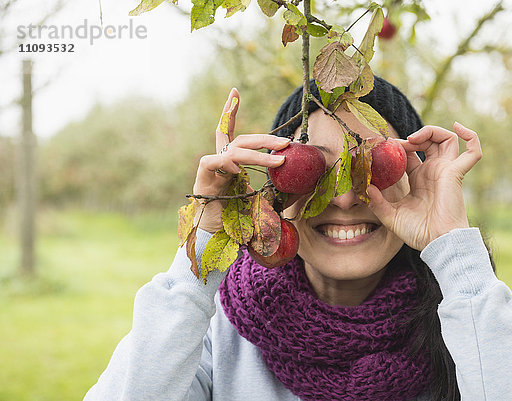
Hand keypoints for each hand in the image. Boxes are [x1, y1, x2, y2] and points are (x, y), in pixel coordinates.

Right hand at [192, 88, 290, 232]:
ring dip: (260, 155)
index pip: (230, 132)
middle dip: (265, 138)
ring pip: (235, 150)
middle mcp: (219, 162)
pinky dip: (228, 163)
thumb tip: (297, 191)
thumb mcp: (256, 203)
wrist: (212, 237)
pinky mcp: (203, 176)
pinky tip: (239, 171)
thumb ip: (270, 192)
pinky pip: (215, 161)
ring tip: (281, 161)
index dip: (230, 111)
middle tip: (287, 141)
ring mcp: (210, 167)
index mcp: (229, 164)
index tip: (235, 91)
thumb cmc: (233, 222)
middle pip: (241, 139)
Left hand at [366, 122, 481, 250]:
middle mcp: (434, 172)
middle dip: (414, 136)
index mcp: (419, 179)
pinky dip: (471, 137)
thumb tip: (365, 188)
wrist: (437, 243)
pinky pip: (473, 153)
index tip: (385, 148)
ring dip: (432, 131)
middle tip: (399, 144)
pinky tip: (459, 127)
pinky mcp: (456, 174)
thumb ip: (377, 202)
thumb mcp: (390, 216)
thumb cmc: (418, 232)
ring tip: (414, 139)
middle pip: (429, 142)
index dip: (400, 147)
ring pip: (447, 139)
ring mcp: (446, 171)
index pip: (411, 153)